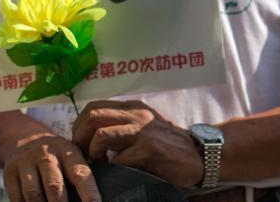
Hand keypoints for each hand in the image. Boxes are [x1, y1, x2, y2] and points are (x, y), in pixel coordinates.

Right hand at [1, 132, 99, 201]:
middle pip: (54, 185)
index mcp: (68, 151)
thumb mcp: (71, 154)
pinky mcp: (9, 173)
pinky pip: (17, 197)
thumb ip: (80, 172)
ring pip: (33, 194)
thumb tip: (93, 199)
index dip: (88, 191)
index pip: (80, 173)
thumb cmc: (57, 154)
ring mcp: (26, 163)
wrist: (24, 138)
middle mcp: (46, 155)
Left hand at [71, 99, 204, 187]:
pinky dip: (113, 168)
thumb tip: (90, 136)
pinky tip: (118, 173)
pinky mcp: (150, 149)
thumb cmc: (169, 145)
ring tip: (99, 164)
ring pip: (101, 135)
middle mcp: (137, 114)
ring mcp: (144, 130)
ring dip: (93, 154)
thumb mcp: (144, 128)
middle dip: (79, 138)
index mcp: (133, 107)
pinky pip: (119, 158)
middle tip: (82, 156)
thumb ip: (122, 126)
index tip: (81, 143)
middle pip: (92, 116)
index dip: (79, 126)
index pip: (93, 107)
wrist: (200, 155)